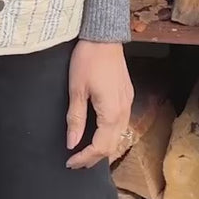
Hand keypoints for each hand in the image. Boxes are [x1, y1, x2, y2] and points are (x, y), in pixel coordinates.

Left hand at [66, 40, 132, 169]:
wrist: (104, 36)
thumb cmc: (88, 60)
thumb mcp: (76, 89)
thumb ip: (76, 119)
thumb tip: (71, 143)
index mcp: (111, 112)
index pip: (100, 147)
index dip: (85, 158)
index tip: (70, 162)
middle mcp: (124, 111)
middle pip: (112, 145)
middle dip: (94, 157)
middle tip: (76, 162)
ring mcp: (128, 102)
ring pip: (119, 135)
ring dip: (103, 147)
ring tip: (85, 152)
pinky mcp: (127, 95)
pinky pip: (121, 123)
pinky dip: (109, 134)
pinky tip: (98, 132)